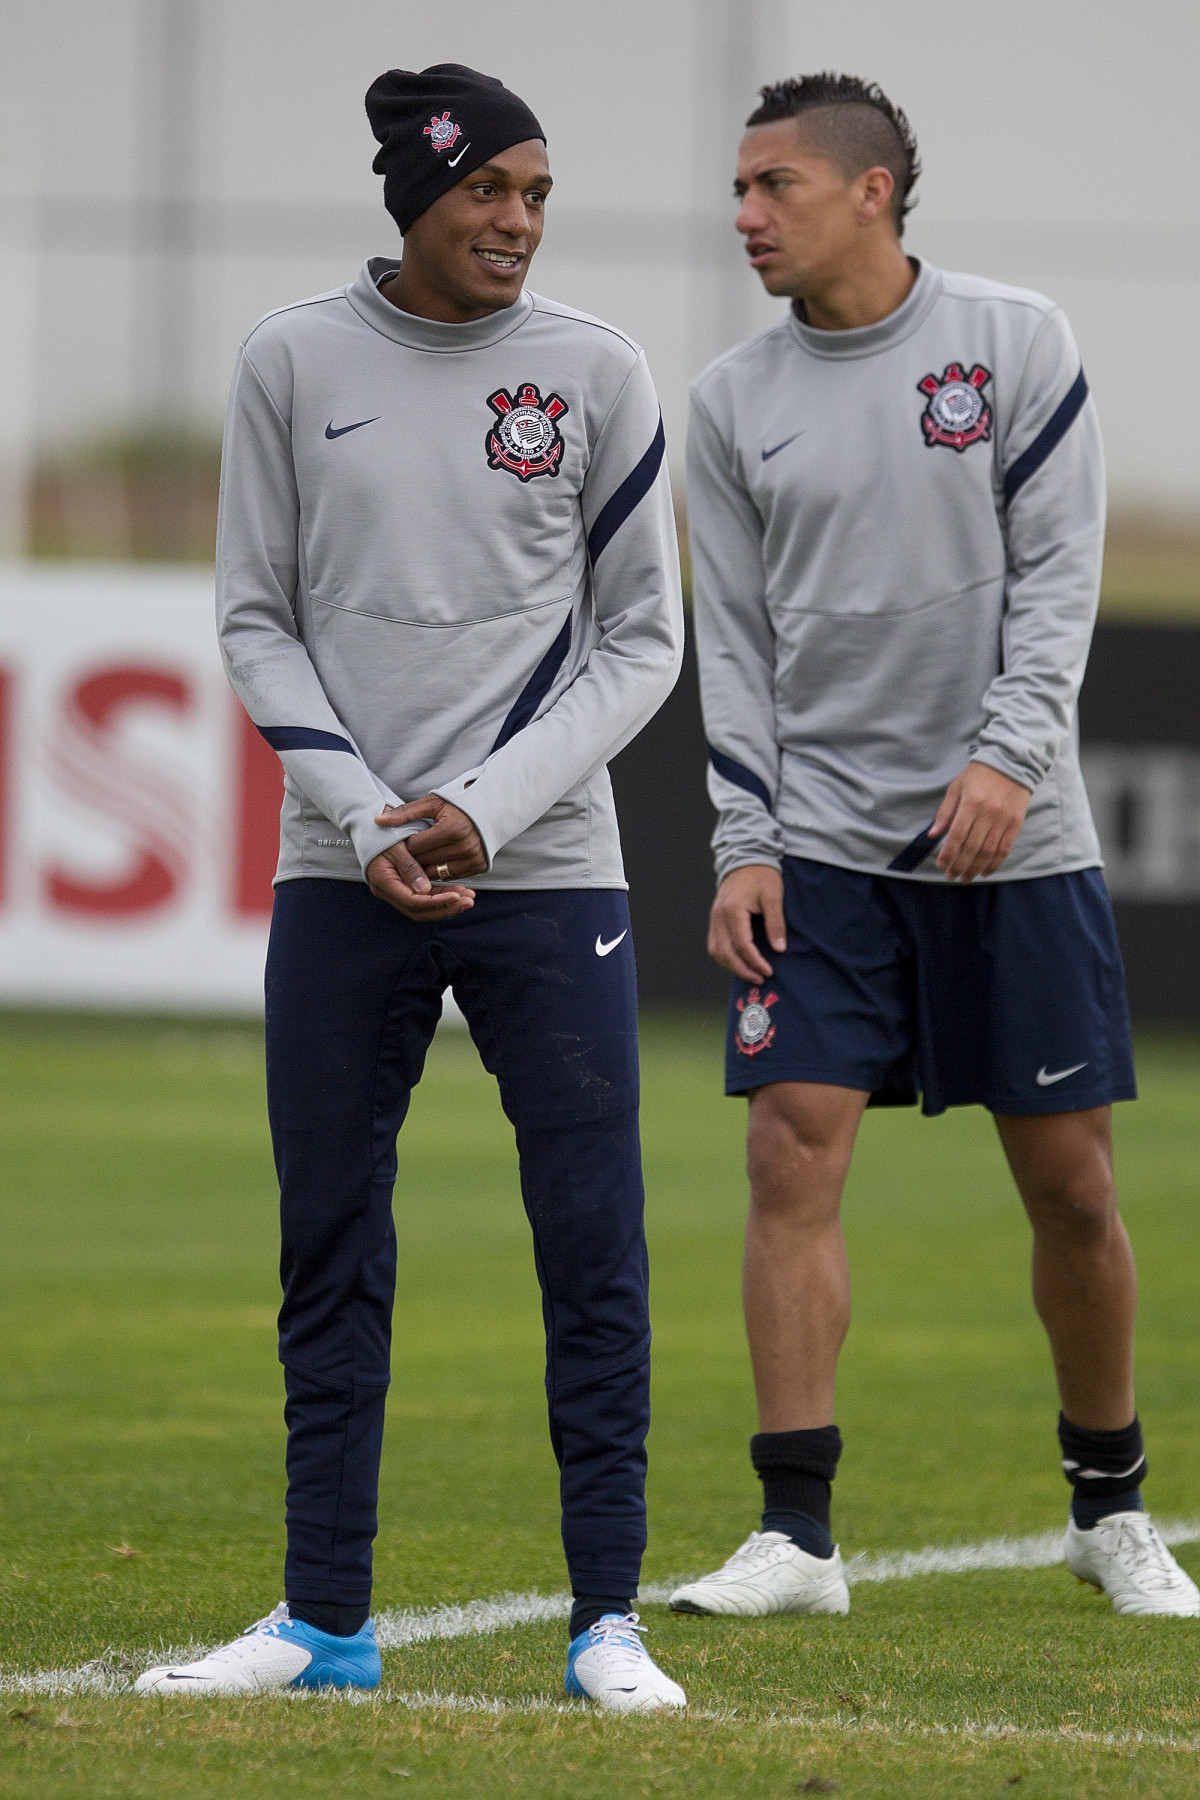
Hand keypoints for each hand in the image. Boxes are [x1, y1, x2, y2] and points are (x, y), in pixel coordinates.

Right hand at [366, 837, 474, 920]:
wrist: (370, 824)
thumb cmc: (383, 831)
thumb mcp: (397, 845)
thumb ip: (410, 867)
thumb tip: (425, 891)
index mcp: (383, 881)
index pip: (412, 902)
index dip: (436, 902)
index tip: (457, 896)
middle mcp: (386, 891)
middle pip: (418, 911)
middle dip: (445, 908)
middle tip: (469, 900)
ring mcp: (394, 891)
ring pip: (422, 908)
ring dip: (446, 905)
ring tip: (469, 898)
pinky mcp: (403, 887)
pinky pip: (423, 899)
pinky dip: (440, 898)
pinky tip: (458, 893)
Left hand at [374, 795, 487, 879]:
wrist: (490, 810)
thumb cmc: (457, 804)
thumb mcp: (432, 803)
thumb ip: (405, 813)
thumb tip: (378, 821)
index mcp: (452, 829)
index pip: (416, 847)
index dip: (405, 845)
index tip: (400, 842)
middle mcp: (465, 847)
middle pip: (425, 862)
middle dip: (413, 859)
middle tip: (406, 853)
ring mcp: (474, 858)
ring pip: (436, 873)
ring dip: (425, 868)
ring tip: (419, 857)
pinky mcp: (479, 866)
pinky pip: (450, 876)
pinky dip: (440, 871)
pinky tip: (434, 862)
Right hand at [708, 864, 785, 981]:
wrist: (746, 858)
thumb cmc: (762, 876)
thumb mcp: (773, 897)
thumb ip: (775, 923)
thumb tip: (779, 949)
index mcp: (733, 910)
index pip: (742, 945)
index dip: (755, 961)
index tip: (769, 971)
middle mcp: (719, 916)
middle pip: (725, 953)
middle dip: (743, 970)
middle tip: (760, 979)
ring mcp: (714, 918)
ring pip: (716, 951)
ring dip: (732, 966)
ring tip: (750, 974)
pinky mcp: (715, 919)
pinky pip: (715, 944)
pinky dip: (725, 957)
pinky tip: (740, 962)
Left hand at [931, 761, 1030, 882]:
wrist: (1012, 762)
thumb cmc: (978, 775)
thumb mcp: (957, 787)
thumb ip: (945, 812)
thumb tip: (933, 835)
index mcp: (971, 803)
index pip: (957, 835)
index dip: (948, 854)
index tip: (941, 866)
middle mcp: (988, 813)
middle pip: (972, 847)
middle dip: (959, 865)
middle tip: (951, 876)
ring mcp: (1004, 819)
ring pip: (988, 851)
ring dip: (975, 868)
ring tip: (965, 877)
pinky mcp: (1016, 823)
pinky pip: (1004, 849)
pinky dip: (994, 864)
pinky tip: (984, 872)